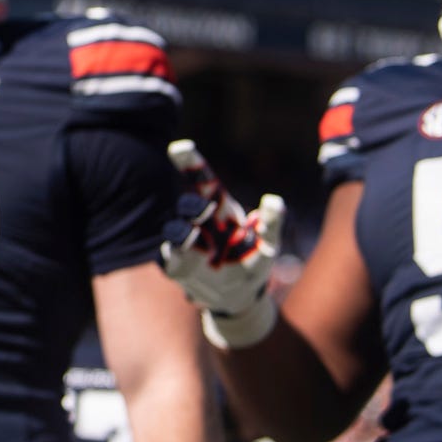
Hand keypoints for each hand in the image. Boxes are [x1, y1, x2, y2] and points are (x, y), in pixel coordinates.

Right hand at [160, 140, 285, 344]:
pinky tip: (180, 261)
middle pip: (189, 205)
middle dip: (193, 205)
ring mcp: (187, 245)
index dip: (191, 163)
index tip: (179, 146)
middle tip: (204, 207)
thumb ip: (271, 223)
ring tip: (190, 235)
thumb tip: (274, 201)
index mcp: (220, 209)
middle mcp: (199, 223)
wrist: (237, 295)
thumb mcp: (268, 244)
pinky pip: (168, 259)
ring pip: (174, 232)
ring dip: (180, 232)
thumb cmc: (252, 259)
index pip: (203, 181)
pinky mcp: (179, 267)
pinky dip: (173, 258)